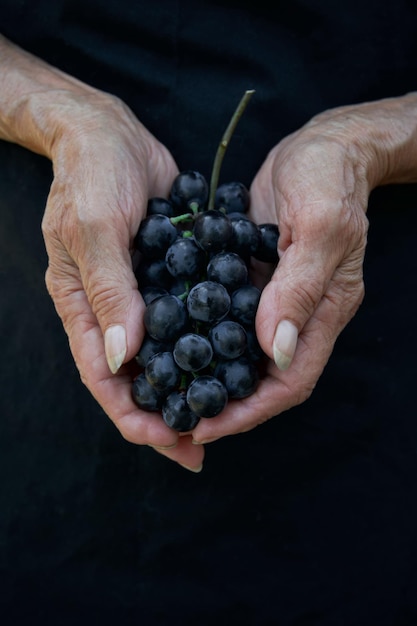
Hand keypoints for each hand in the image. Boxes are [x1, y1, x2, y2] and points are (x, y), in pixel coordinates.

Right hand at [41, 91, 204, 469]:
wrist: (109, 131)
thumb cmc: (91, 173)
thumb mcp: (96, 228)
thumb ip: (109, 291)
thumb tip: (123, 359)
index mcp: (82, 306)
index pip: (104, 377)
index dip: (134, 414)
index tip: (170, 439)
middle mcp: (110, 310)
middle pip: (135, 379)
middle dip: (164, 416)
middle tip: (200, 449)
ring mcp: (140, 296)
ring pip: (163, 357)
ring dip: (188, 388)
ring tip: (221, 416)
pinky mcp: (166, 277)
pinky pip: (184, 321)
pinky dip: (202, 346)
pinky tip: (231, 361)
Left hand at [191, 104, 374, 442]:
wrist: (324, 147)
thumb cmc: (328, 179)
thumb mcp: (318, 227)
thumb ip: (299, 289)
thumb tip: (276, 350)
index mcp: (324, 312)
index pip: (290, 381)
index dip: (251, 410)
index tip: (208, 425)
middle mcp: (300, 314)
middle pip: (264, 379)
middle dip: (225, 405)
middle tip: (178, 419)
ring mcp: (276, 298)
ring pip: (243, 354)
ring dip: (210, 376)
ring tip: (168, 392)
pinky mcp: (255, 278)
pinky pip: (227, 318)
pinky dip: (202, 336)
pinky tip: (169, 339)